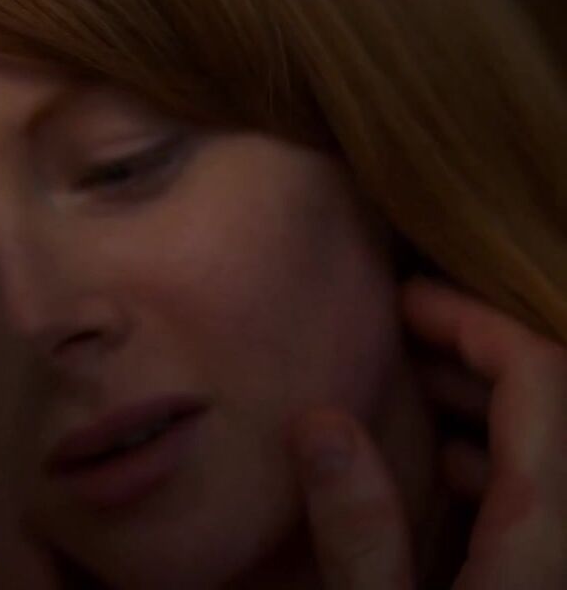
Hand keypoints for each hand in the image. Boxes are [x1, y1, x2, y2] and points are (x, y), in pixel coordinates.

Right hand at [287, 278, 566, 588]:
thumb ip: (358, 532)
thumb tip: (318, 422)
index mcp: (547, 535)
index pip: (541, 379)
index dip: (474, 322)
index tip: (404, 299)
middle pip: (550, 403)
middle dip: (470, 356)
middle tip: (391, 342)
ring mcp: (559, 560)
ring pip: (546, 449)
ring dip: (480, 409)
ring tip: (402, 399)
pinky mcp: (539, 579)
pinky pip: (536, 499)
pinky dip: (490, 463)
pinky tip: (432, 479)